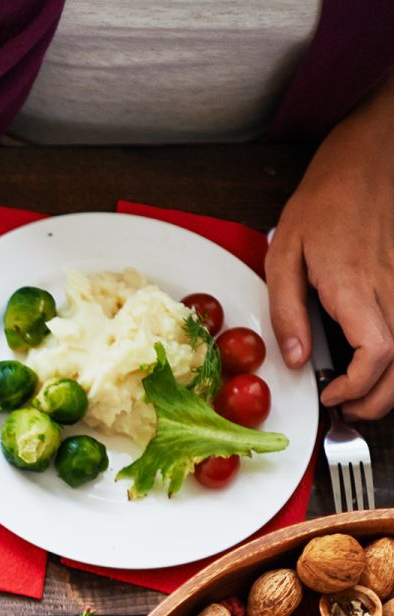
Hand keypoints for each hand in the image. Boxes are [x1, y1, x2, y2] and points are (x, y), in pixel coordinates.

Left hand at [269, 89, 393, 419]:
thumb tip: (296, 357)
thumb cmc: (327, 198)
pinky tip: (379, 364)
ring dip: (393, 383)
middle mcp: (390, 286)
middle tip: (345, 409)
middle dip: (378, 399)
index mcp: (354, 284)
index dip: (359, 386)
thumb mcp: (284, 252)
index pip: (377, 351)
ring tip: (360, 394)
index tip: (332, 395)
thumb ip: (286, 310)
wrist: (372, 156)